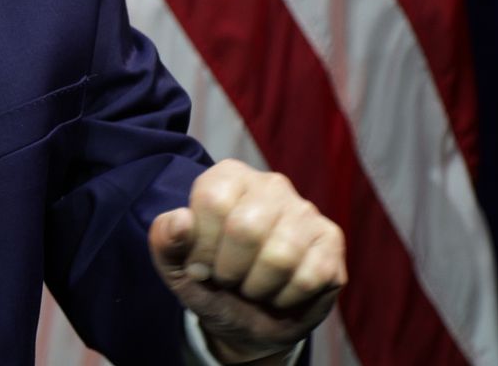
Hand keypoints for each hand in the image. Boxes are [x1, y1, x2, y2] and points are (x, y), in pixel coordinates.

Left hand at [148, 160, 345, 363]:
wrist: (249, 321)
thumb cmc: (211, 283)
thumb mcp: (177, 267)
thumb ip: (165, 241)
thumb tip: (180, 221)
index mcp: (228, 177)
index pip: (213, 200)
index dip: (203, 246)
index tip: (200, 265)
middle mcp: (271, 184)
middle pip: (246, 227)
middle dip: (230, 270)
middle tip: (229, 280)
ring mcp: (306, 211)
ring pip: (281, 256)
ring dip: (258, 288)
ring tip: (254, 286)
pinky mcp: (332, 240)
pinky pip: (309, 277)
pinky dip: (286, 298)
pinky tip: (281, 292)